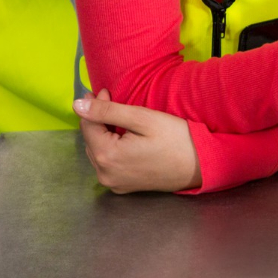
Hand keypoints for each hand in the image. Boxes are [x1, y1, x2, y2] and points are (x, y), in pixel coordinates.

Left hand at [74, 89, 202, 193]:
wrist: (201, 165)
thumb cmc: (176, 139)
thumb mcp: (143, 119)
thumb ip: (108, 111)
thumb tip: (77, 104)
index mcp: (107, 156)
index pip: (87, 125)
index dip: (94, 105)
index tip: (106, 91)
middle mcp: (104, 174)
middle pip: (91, 140)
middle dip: (99, 120)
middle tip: (114, 101)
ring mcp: (113, 183)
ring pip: (98, 152)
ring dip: (104, 134)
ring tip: (122, 121)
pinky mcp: (123, 187)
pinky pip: (108, 164)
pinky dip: (111, 149)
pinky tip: (126, 140)